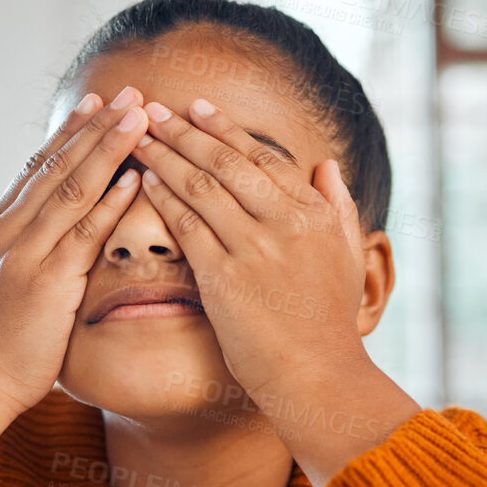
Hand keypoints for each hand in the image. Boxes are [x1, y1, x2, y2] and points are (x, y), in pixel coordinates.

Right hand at [0, 87, 147, 415]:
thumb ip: (30, 247)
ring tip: (140, 118)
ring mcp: (24, 254)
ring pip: (72, 189)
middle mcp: (7, 230)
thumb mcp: (10, 279)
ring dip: (109, 149)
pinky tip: (135, 179)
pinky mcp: (45, 283)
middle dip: (97, 126)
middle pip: (58, 166)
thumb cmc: (0, 338)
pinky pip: (83, 234)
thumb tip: (59, 227)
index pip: (39, 166)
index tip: (99, 102)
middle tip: (129, 93)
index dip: (71, 131)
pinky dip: (110, 203)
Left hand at [132, 97, 420, 486]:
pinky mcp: (224, 277)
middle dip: (184, 131)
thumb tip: (326, 164)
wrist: (319, 376)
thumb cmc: (330, 325)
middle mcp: (285, 222)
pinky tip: (142, 181)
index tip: (198, 109)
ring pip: (200, 185)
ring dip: (165, 155)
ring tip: (137, 137)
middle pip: (226, 161)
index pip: (262, 157)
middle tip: (153, 109)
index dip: (225, 130)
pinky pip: (186, 224)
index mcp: (314, 213)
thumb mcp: (348, 257)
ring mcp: (254, 248)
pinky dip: (162, 197)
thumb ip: (339, 206)